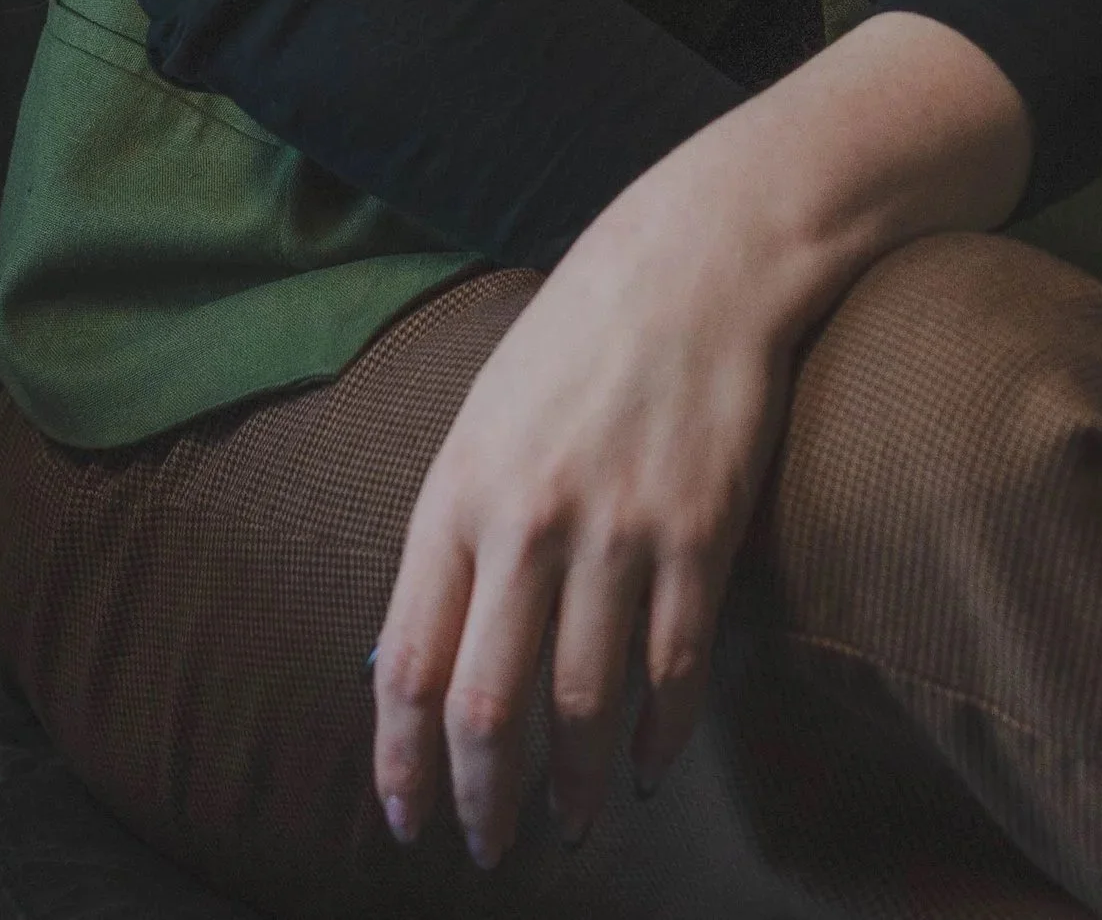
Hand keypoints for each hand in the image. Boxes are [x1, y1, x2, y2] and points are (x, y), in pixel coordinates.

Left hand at [370, 157, 794, 863]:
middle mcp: (529, 519)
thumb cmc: (583, 332)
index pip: (407, 665)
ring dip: (573, 786)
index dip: (400, 764)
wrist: (701, 256)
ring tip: (572, 822)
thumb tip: (421, 650)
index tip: (406, 819)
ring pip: (583, 705)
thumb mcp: (486, 416)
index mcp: (457, 491)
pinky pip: (673, 668)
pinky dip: (658, 736)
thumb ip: (457, 527)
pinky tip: (645, 764)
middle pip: (487, 707)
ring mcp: (619, 528)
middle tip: (489, 845)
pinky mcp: (700, 531)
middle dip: (482, 800)